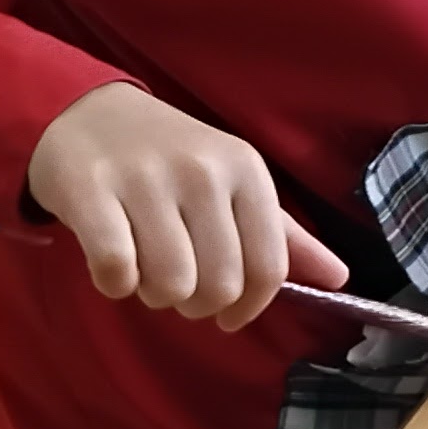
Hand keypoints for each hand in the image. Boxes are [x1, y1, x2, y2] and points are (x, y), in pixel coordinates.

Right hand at [26, 83, 349, 331]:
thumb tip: (339, 278)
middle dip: (195, 304)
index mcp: (246, 171)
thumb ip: (282, 236)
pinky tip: (112, 265)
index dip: (248, 308)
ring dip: (153, 294)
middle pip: (218, 285)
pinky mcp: (91, 190)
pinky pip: (115, 271)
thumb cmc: (170, 159)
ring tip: (143, 267)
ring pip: (169, 285)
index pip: (268, 269)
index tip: (227, 315)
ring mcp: (145, 179)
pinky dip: (113, 284)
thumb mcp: (233, 184)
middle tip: (176, 281)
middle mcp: (202, 171)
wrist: (88, 113)